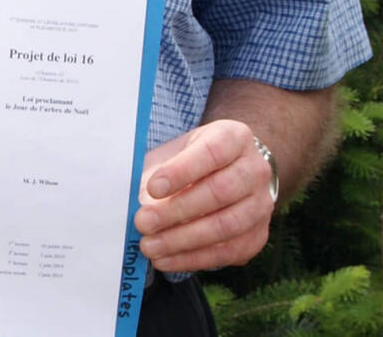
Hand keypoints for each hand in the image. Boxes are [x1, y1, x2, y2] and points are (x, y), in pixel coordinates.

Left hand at [135, 120, 274, 272]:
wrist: (231, 169)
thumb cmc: (193, 157)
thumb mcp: (176, 150)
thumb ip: (157, 169)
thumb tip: (135, 200)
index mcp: (234, 138)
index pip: (211, 153)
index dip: (181, 171)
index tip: (152, 187)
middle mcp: (255, 170)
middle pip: (220, 192)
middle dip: (176, 210)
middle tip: (143, 222)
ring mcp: (262, 205)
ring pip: (226, 226)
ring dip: (183, 240)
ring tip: (150, 246)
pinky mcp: (259, 235)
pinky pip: (229, 251)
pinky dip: (195, 258)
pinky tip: (167, 259)